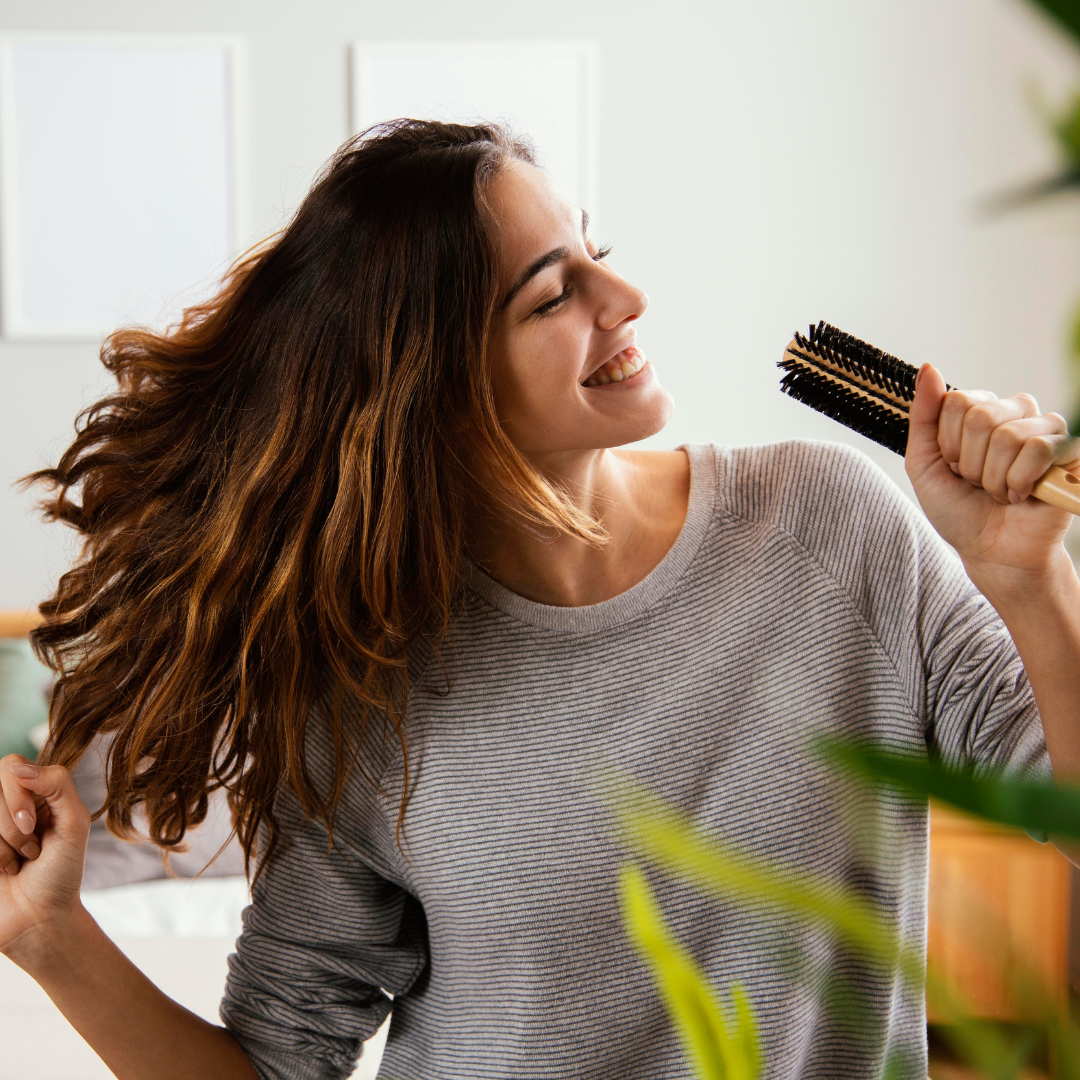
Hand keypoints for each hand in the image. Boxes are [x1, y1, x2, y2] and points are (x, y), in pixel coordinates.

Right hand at [0, 754, 90, 961]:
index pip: (10, 765)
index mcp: (35, 791)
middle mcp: (7, 803)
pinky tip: (3, 869)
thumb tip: (18, 767)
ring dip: (1, 843)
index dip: (18, 795)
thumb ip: (57, 785)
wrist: (38, 921)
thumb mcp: (74, 825)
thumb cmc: (61, 873)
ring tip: (17, 861)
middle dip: (11, 824)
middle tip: (30, 849)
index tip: (34, 827)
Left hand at [905, 364, 1079, 578]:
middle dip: (970, 463)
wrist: (991, 551)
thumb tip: (929, 368)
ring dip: (994, 477)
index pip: (957, 401)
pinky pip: (1040, 448)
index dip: (948, 444)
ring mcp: (1045, 429)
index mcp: (980, 411)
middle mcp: (1015, 412)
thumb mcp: (924, 464)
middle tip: (977, 483)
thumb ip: (923, 416)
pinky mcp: (1070, 451)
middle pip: (981, 416)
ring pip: (1009, 435)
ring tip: (999, 491)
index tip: (953, 467)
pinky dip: (1020, 480)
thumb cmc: (958, 509)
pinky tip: (1022, 494)